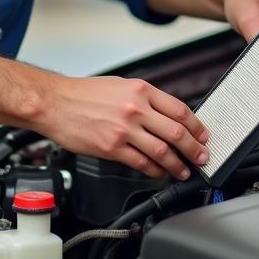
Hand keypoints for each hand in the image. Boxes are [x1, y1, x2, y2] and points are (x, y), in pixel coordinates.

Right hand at [37, 75, 209, 180]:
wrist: (55, 103)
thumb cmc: (84, 93)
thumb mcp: (121, 85)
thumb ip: (145, 99)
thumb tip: (166, 115)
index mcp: (141, 90)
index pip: (180, 110)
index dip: (196, 126)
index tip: (203, 135)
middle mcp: (136, 109)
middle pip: (176, 133)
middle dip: (194, 148)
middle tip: (202, 157)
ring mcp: (124, 130)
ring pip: (162, 152)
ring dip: (177, 165)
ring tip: (184, 171)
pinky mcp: (111, 148)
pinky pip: (140, 163)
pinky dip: (154, 171)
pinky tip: (159, 173)